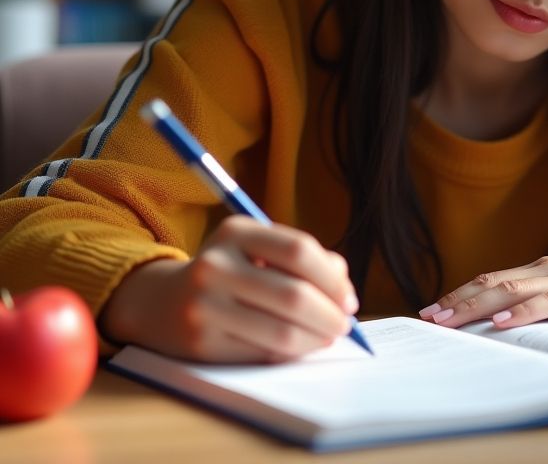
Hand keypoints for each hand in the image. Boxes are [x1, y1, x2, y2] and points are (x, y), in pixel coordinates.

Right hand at [99, 216, 358, 362]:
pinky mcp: (201, 344)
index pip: (299, 250)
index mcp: (235, 231)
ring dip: (315, 339)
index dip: (332, 278)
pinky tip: (298, 347)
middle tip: (344, 324)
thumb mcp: (256, 248)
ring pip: (281, 332)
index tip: (349, 297)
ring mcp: (205, 306)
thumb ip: (302, 258)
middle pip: (294, 295)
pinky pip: (261, 354)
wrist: (160, 302)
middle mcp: (216, 265)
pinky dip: (290, 353)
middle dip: (330, 314)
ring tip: (327, 337)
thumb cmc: (228, 271)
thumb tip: (343, 287)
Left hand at [419, 246, 547, 329]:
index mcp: (547, 269)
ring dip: (476, 305)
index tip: (431, 310)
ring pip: (513, 289)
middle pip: (493, 282)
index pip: (493, 279)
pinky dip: (523, 311)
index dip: (460, 294)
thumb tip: (515, 323)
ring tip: (449, 319)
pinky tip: (503, 321)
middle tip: (426, 317)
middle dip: (457, 300)